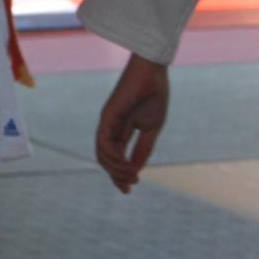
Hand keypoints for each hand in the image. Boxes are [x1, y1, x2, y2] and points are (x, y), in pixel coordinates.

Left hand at [95, 55, 169, 194]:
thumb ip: (143, 148)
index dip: (122, 174)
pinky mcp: (106, 118)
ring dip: (116, 169)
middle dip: (116, 176)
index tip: (132, 187)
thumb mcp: (152, 127)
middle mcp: (112, 129)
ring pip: (103, 155)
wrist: (153, 71)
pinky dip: (113, 157)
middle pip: (108, 160)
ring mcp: (108, 123)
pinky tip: (125, 163)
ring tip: (131, 175)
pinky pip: (103, 144)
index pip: (118, 156)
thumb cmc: (155, 94)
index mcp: (123, 130)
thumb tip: (136, 170)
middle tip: (128, 187)